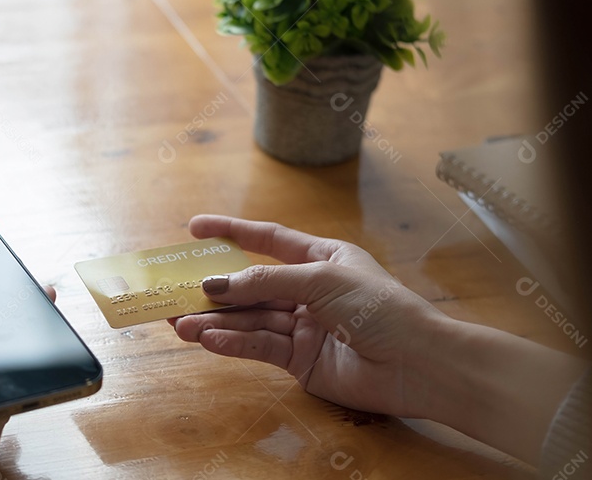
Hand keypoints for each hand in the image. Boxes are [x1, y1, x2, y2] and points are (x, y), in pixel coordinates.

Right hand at [169, 214, 448, 417]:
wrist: (416, 364)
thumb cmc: (379, 307)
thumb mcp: (320, 279)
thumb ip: (265, 282)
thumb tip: (216, 285)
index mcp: (322, 258)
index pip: (268, 240)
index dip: (232, 232)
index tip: (195, 228)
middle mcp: (310, 290)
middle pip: (252, 286)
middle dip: (214, 289)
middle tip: (174, 292)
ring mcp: (304, 326)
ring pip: (250, 319)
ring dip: (216, 321)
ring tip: (179, 324)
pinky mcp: (301, 360)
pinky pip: (260, 346)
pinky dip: (234, 343)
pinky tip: (208, 339)